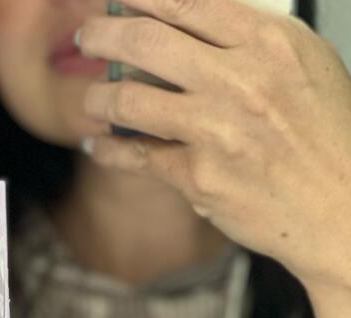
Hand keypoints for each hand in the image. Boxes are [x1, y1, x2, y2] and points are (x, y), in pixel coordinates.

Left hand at [77, 0, 350, 290]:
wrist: (340, 203)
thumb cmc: (325, 132)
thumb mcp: (301, 62)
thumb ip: (247, 39)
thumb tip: (190, 19)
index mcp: (268, 43)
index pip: (187, 2)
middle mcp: (239, 81)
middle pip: (147, 42)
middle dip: (103, 35)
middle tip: (86, 36)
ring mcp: (215, 130)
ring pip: (130, 99)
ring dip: (98, 97)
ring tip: (92, 98)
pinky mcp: (198, 176)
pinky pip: (136, 155)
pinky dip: (108, 148)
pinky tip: (98, 144)